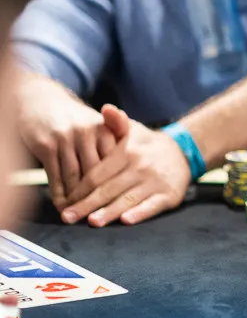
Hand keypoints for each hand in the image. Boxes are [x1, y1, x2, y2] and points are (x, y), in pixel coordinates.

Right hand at [16, 81, 117, 211]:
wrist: (43, 102)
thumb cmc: (77, 120)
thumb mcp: (99, 126)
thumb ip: (116, 145)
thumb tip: (131, 171)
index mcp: (104, 128)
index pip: (115, 162)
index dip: (118, 184)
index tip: (122, 203)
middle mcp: (87, 133)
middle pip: (96, 172)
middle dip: (98, 196)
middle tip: (100, 215)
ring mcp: (65, 139)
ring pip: (74, 177)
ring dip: (76, 199)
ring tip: (80, 214)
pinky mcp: (46, 145)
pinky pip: (55, 175)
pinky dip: (59, 193)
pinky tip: (62, 205)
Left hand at [60, 105, 191, 226]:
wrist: (182, 153)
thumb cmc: (146, 145)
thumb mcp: (133, 130)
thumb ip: (116, 122)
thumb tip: (107, 108)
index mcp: (128, 152)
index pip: (97, 173)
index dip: (79, 189)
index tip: (65, 200)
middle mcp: (142, 166)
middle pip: (108, 189)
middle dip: (86, 205)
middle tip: (68, 217)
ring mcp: (156, 182)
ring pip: (128, 200)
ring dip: (109, 212)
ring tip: (92, 222)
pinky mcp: (169, 195)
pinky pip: (152, 206)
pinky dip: (139, 213)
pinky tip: (126, 220)